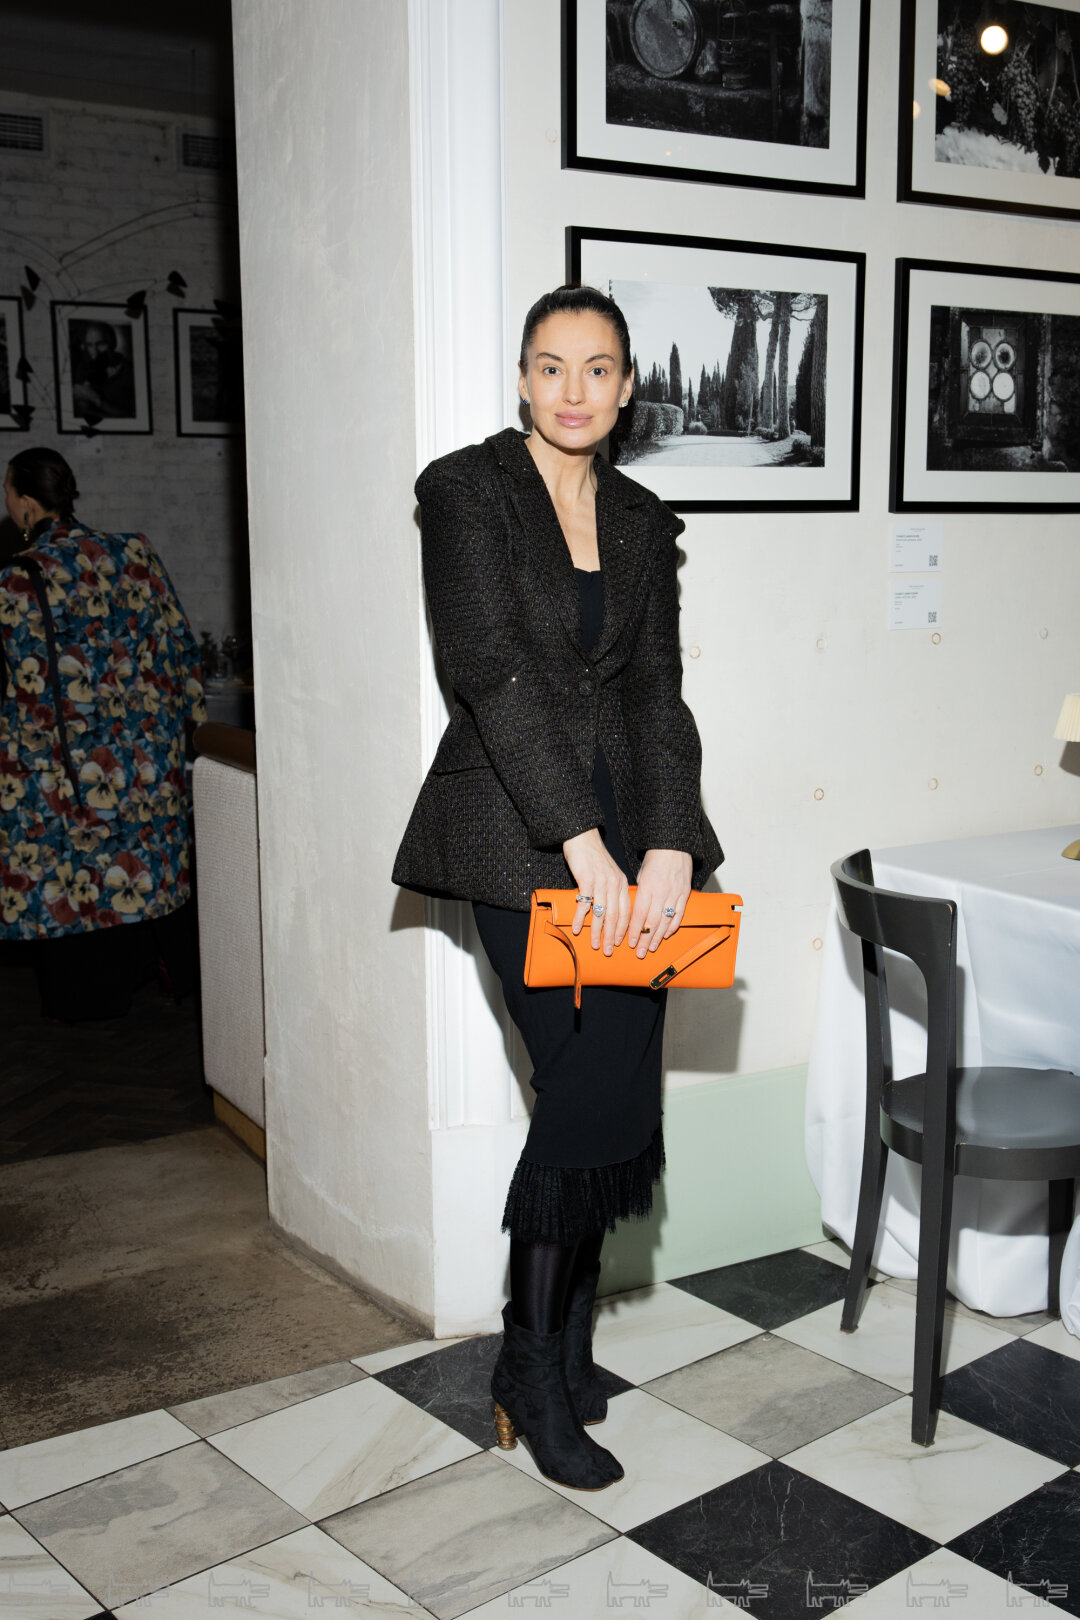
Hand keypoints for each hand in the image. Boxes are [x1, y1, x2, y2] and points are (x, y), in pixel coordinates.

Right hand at [563, 828, 630, 953]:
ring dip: (597, 932)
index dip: (624, 930)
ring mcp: (601, 883)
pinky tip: (577, 928)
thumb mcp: (610, 873)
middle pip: (615, 917)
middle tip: (608, 951)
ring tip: (595, 944)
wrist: (582, 838)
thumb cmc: (594, 857)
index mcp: (622, 884)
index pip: (626, 912)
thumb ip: (612, 890)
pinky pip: (585, 904)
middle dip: (612, 937)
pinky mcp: (587, 880)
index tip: (620, 943)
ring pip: (601, 914)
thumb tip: (610, 910)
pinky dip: (580, 918)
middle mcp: (614, 885)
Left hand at [627, 849, 691, 957]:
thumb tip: (634, 913)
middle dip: (645, 940)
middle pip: (652, 922)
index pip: (639, 915)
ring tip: (652, 948)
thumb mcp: (641, 875)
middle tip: (640, 953)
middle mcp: (662, 893)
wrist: (674, 846)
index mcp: (648, 887)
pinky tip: (666, 935)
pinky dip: (672, 927)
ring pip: (666, 922)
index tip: (630, 943)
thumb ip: (639, 894)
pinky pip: (679, 915)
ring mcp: (675, 894)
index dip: (635, 931)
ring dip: (658, 938)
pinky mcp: (685, 894)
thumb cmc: (654, 859)